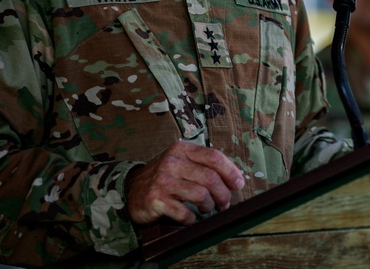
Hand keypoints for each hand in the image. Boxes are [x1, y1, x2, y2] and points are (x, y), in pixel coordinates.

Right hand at [125, 141, 245, 225]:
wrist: (131, 190)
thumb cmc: (164, 176)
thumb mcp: (181, 162)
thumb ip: (204, 165)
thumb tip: (235, 177)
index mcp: (182, 149)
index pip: (214, 157)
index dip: (231, 172)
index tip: (238, 184)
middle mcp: (172, 162)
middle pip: (210, 178)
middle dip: (223, 194)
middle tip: (224, 203)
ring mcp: (163, 181)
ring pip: (201, 195)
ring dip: (209, 206)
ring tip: (207, 208)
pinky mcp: (156, 200)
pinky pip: (184, 213)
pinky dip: (192, 219)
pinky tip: (191, 218)